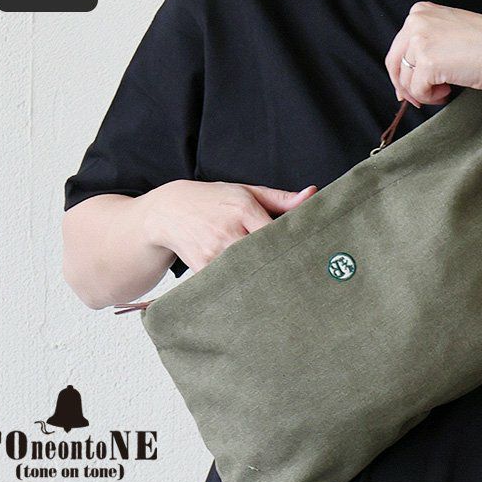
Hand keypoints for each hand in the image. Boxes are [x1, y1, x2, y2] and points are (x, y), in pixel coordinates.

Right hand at [141, 179, 317, 273]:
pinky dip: (243, 285)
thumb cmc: (214, 200)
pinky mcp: (202, 268)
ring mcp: (214, 251)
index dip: (291, 246)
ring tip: (284, 289)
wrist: (168, 211)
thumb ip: (281, 198)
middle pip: (264, 255)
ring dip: (264, 278)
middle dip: (281, 266)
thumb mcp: (247, 192)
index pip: (275, 232)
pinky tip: (256, 290)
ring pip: (248, 271)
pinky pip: (229, 280)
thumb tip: (313, 195)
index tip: (308, 256)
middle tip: (305, 280)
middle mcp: (228, 230)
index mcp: (242, 207)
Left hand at [384, 1, 481, 107]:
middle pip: (394, 63)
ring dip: (423, 92)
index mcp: (420, 11)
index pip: (398, 47)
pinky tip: (448, 91)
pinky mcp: (426, 62)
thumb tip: (405, 73)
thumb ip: (426, 42)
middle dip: (403, 86)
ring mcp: (420, 41)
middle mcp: (416, 22)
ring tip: (444, 90)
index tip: (409, 86)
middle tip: (416, 100)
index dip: (401, 71)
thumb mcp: (448, 29)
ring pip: (406, 79)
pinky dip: (432, 97)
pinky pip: (418, 90)